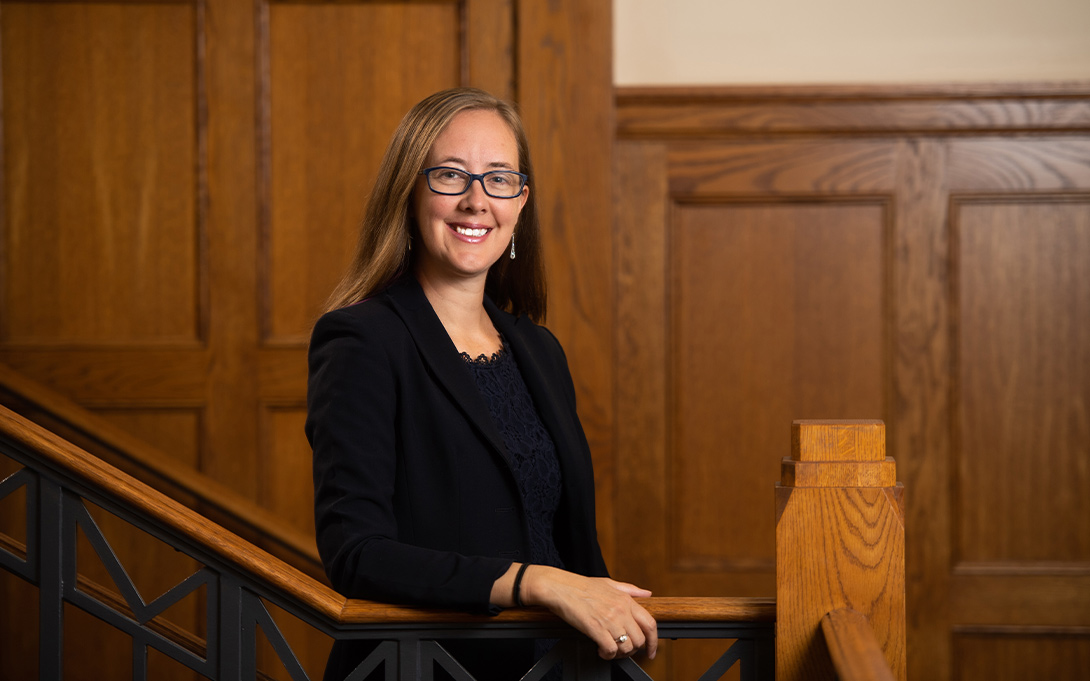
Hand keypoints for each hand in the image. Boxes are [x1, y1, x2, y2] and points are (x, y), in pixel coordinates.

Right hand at [511, 564, 657, 659]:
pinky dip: (607, 655)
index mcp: (626, 600)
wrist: (559, 587)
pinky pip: (610, 650)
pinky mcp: (595, 628)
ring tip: (610, 650)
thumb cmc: (581, 585)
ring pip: (626, 647)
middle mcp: (620, 610)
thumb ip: (630, 590)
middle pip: (639, 640)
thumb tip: (647, 594)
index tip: (651, 651)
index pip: (650, 624)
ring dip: (619, 654)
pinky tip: (600, 650)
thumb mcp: (609, 583)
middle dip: (633, 650)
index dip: (654, 642)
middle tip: (622, 650)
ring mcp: (609, 619)